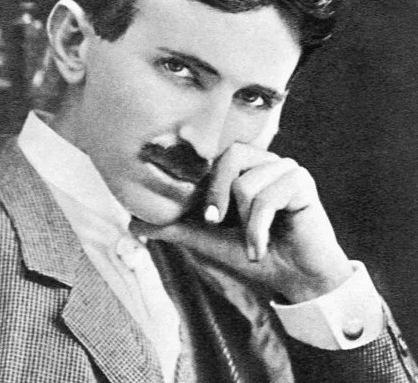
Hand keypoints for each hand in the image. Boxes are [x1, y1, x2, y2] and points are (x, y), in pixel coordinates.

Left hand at [131, 143, 353, 302]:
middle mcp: (265, 161)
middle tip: (218, 223)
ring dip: (244, 222)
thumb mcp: (207, 238)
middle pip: (231, 154)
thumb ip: (174, 226)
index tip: (206, 216)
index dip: (206, 183)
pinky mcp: (301, 182)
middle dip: (219, 194)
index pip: (216, 154)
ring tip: (252, 242)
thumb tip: (132, 223)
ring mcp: (285, 168)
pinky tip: (262, 247)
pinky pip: (266, 197)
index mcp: (244, 167)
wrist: (293, 278)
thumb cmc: (252, 253)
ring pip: (246, 182)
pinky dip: (257, 229)